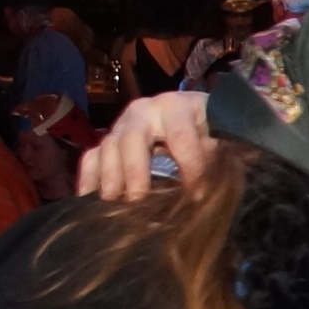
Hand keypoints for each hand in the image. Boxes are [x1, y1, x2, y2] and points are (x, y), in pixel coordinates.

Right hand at [77, 92, 210, 201]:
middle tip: (138, 198)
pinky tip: (87, 197)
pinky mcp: (110, 139)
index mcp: (178, 107)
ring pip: (109, 146)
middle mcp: (145, 111)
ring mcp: (123, 124)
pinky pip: (93, 156)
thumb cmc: (212, 129)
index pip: (180, 135)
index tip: (197, 194)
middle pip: (133, 138)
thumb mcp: (222, 136)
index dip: (189, 165)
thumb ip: (218, 155)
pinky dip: (89, 177)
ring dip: (110, 176)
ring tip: (112, 201)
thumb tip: (207, 191)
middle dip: (136, 170)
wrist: (198, 115)